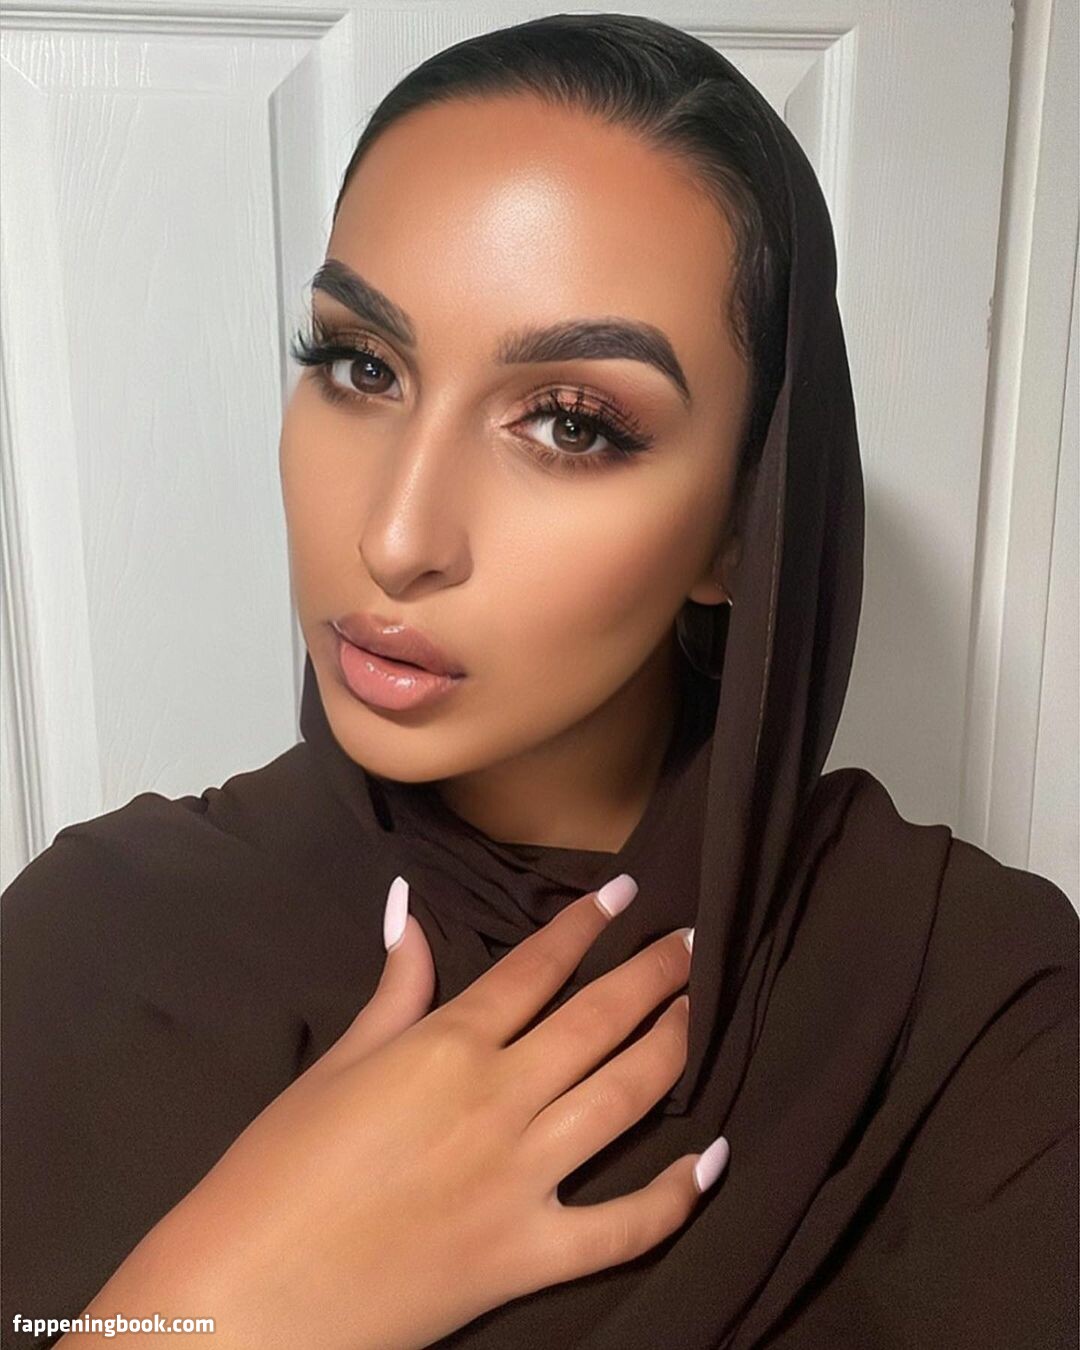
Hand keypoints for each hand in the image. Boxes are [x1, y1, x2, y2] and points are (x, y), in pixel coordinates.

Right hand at [66, 875, 728, 1348]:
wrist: (248, 1296)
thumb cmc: (276, 1170)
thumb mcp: (335, 1065)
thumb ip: (393, 989)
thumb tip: (406, 906)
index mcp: (447, 1047)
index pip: (536, 968)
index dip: (586, 924)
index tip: (627, 893)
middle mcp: (499, 1101)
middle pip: (597, 1021)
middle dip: (653, 974)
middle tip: (693, 941)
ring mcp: (524, 1180)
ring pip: (625, 1098)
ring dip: (672, 1045)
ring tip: (700, 1007)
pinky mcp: (531, 1256)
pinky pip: (624, 1225)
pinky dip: (677, 1195)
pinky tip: (716, 1158)